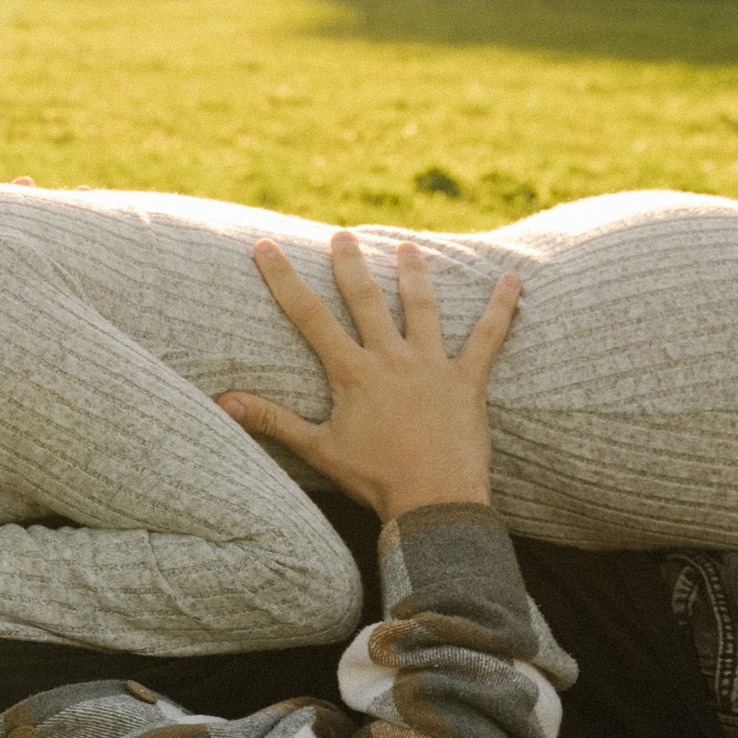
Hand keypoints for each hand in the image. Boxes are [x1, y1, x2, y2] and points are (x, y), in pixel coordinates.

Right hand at [216, 233, 518, 522]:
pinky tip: (514, 281)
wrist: (434, 502)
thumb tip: (223, 402)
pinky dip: (502, 308)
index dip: (284, 279)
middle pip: (366, 300)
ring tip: (407, 248)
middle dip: (350, 264)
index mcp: (353, 372)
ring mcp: (432, 365)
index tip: (265, 247)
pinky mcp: (468, 380)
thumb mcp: (317, 448)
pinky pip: (488, 337)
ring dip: (414, 274)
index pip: (309, 315)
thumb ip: (271, 420)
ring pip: (422, 307)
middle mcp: (391, 358)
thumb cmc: (375, 479)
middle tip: (341, 235)